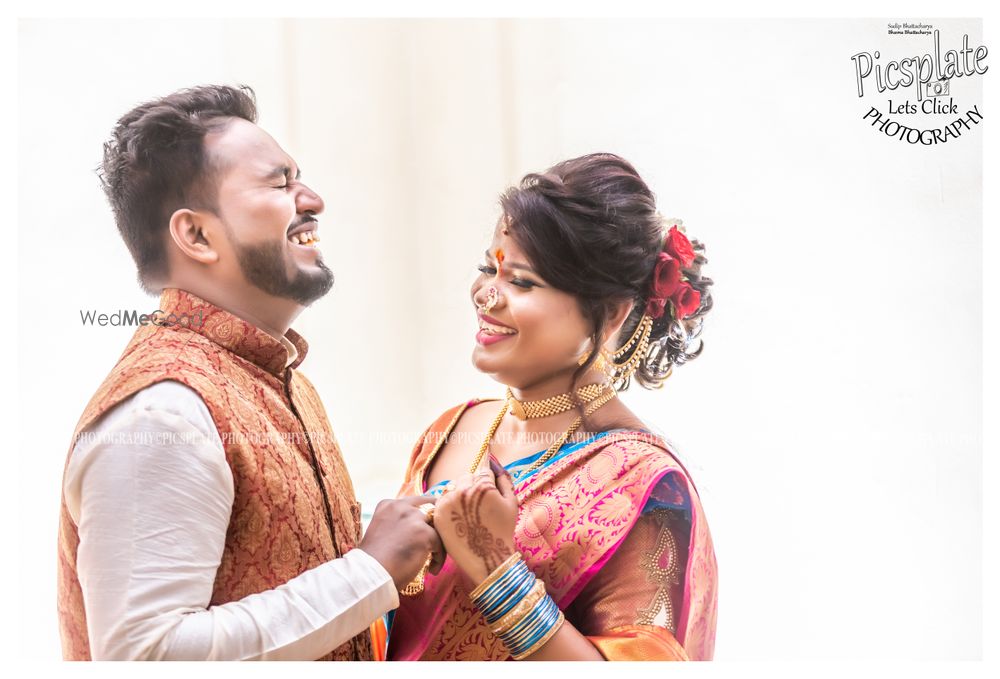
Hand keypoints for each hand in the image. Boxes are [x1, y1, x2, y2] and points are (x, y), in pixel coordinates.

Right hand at [358, 495, 444, 589]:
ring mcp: (413, 518)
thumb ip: (398, 524)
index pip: (416, 502)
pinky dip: (440, 558)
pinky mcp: (424, 533)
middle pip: (430, 509)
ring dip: (438, 542)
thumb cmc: (373, 560)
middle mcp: (401, 506)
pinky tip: (432, 570)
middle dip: (435, 525)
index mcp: (388, 505)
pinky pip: (441, 543)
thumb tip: (415, 530)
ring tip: (434, 559)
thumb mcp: (381, 531)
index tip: (429, 527)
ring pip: (437, 526)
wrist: (370, 575)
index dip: (425, 516)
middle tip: (438, 541)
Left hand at [433, 457, 519, 584]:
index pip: (484, 471)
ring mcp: (448, 502)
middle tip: (479, 507)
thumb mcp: (512, 503)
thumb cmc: (503, 530)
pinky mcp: (438, 513)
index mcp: (483, 486)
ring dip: (460, 493)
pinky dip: (450, 504)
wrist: (487, 559)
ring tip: (469, 513)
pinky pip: (443, 499)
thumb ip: (505, 479)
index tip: (489, 498)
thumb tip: (495, 462)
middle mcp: (463, 491)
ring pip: (453, 486)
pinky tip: (459, 517)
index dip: (488, 484)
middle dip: (473, 486)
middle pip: (467, 476)